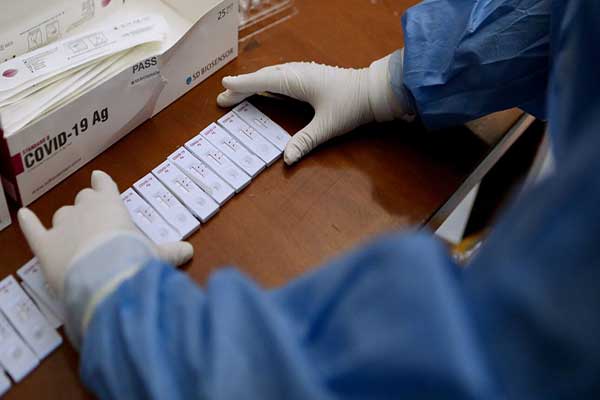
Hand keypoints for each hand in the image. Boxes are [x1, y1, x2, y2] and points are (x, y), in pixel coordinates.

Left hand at [18, 171, 192, 297]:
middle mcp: (85, 209)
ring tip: (74, 233)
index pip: (105, 187)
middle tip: (95, 219)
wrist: (103, 276)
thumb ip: (170, 252)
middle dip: (87, 206)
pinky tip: (23, 215)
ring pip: (62, 215)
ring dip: (67, 221)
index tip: (100, 178)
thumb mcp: (156, 255)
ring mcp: (62, 226)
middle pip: (83, 199)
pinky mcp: (44, 245)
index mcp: (112, 205)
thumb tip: (189, 251)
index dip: (103, 184)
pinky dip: (28, 222)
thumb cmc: (132, 258)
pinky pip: (33, 229)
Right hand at [217, 52, 414, 164]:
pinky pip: (281, 78)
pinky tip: (264, 91)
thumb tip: (286, 160)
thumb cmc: (352, 104)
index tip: (223, 87)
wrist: (375, 90)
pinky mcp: (310, 78)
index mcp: (297, 80)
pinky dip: (267, 84)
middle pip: (263, 78)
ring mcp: (304, 73)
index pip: (263, 81)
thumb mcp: (328, 126)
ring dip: (254, 85)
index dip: (242, 85)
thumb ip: (305, 141)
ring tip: (237, 95)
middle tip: (222, 99)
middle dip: (242, 88)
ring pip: (272, 76)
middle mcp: (297, 73)